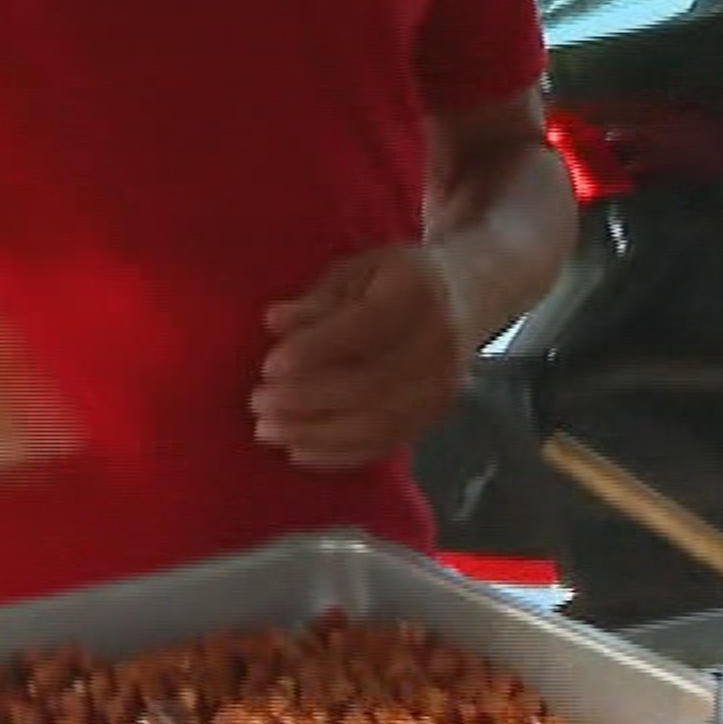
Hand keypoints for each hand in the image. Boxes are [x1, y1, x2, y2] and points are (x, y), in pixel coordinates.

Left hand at [255, 245, 471, 470]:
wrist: (465, 298)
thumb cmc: (394, 280)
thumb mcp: (357, 269)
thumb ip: (319, 299)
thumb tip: (275, 322)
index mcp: (417, 294)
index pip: (367, 327)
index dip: (316, 351)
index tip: (269, 366)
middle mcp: (438, 345)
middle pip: (371, 384)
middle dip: (307, 399)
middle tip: (257, 402)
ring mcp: (440, 388)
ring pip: (376, 424)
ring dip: (316, 433)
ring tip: (268, 430)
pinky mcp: (433, 418)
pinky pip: (383, 445)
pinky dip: (337, 454)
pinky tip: (298, 450)